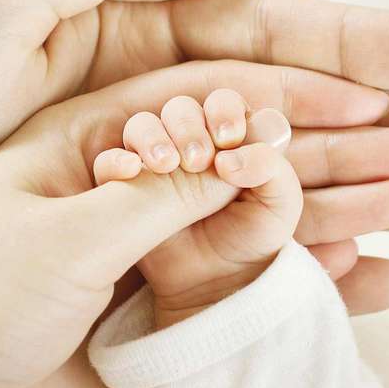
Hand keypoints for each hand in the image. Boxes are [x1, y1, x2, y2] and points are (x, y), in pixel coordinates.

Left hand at [0, 60, 387, 387]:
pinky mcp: (143, 298)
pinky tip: (372, 269)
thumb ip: (116, 11)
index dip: (330, 58)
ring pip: (270, 209)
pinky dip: (306, 274)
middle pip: (273, 133)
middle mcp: (135, 149)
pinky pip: (241, 282)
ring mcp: (143, 229)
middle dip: (372, 128)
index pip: (238, 58)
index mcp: (106, 77)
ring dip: (358, 199)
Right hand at [94, 90, 300, 328]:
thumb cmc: (253, 241)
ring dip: (152, 137)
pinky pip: (108, 162)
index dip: (224, 110)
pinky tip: (130, 172)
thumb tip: (236, 154)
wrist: (217, 285)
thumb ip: (272, 170)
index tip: (229, 136)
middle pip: (180, 107)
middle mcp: (191, 141)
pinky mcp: (126, 186)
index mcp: (231, 136)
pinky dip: (116, 160)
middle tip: (199, 160)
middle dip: (189, 125)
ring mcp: (156, 162)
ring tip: (167, 165)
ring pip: (142, 125)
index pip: (223, 102)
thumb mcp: (279, 207)